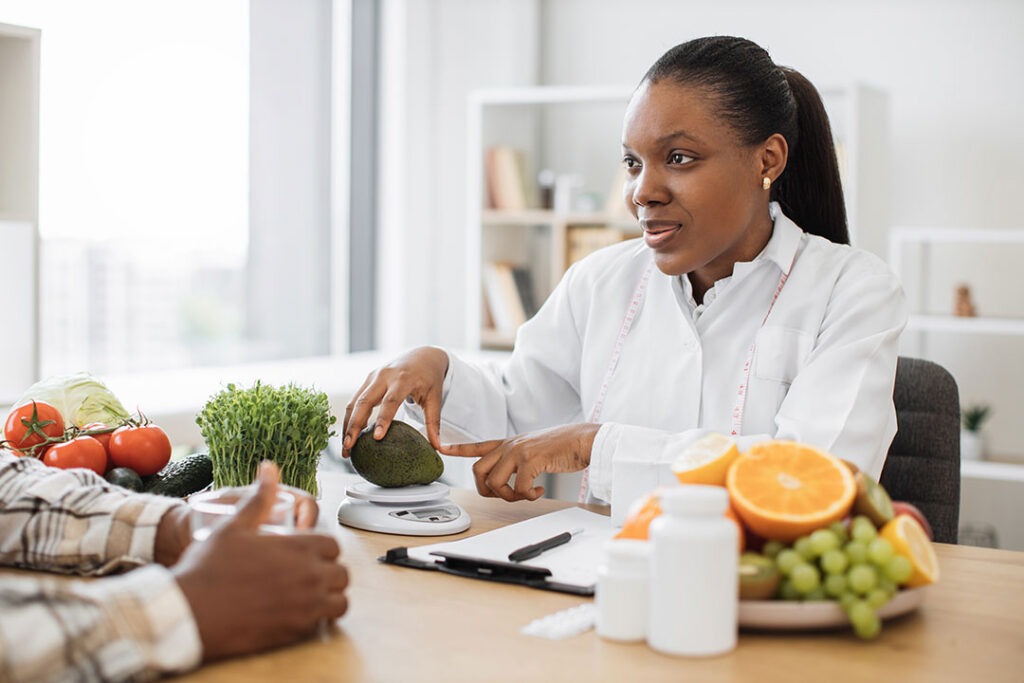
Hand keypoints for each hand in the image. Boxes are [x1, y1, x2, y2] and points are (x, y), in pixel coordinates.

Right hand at [172, 463, 348, 660]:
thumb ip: (259, 498)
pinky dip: (316, 619)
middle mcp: (309, 577)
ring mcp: (306, 607)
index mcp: (299, 548)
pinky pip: (322, 626)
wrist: (191, 613)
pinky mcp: (295, 632)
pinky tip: (296, 614)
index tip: (307, 553)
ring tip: (309, 596)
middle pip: (341, 574)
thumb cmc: (209, 567)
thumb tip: (269, 468)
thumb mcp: (234, 526)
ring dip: (329, 598)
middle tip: (308, 574)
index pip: (333, 545)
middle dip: (329, 572)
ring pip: (340, 603)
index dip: (322, 548)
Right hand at [342, 346, 448, 455]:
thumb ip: (433, 422)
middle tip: (349, 447)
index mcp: (403, 379)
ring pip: (354, 401)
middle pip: (364, 401)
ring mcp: (373, 377)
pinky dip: (350, 418)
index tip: (376, 437)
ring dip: (347, 424)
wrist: (423, 355)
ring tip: (345, 447)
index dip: (382, 419)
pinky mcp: (367, 380)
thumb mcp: (435, 397)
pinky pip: (355, 400)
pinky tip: (348, 435)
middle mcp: (384, 376)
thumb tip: (436, 448)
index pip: (390, 401)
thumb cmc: (429, 377)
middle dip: (354, 425)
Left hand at [440, 423, 600, 501]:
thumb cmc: (563, 447)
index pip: (477, 445)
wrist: (583, 440)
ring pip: (495, 483)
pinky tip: (539, 490)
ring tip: (527, 494)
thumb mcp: (534, 449)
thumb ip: (519, 459)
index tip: (441, 447)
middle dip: (487, 491)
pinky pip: (518, 488)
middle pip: (478, 471)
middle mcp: (509, 445)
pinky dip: (528, 496)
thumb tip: (513, 478)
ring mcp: (518, 451)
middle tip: (506, 495)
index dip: (458, 449)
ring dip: (509, 496)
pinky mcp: (531, 459)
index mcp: (509, 443)